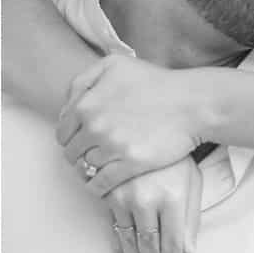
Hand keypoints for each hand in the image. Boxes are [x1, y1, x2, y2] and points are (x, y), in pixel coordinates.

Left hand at [58, 55, 206, 194]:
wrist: (191, 103)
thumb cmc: (155, 82)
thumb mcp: (114, 65)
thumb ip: (83, 81)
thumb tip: (67, 106)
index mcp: (86, 103)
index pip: (62, 132)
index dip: (70, 138)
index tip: (80, 142)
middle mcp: (95, 126)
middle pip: (71, 152)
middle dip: (79, 155)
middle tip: (91, 156)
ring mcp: (112, 146)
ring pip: (85, 168)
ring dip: (89, 171)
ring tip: (100, 169)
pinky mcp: (130, 164)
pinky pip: (101, 183)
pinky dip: (98, 187)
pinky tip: (103, 185)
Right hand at [104, 160, 202, 252]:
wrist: (151, 127)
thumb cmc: (176, 159)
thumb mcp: (192, 184)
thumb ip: (189, 219)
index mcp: (171, 197)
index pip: (172, 244)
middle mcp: (145, 200)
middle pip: (149, 248)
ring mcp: (124, 197)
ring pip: (129, 242)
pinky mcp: (109, 194)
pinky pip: (115, 229)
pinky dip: (121, 252)